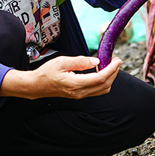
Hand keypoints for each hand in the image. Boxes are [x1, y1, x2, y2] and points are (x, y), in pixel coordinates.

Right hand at [0, 55, 120, 99]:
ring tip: (109, 64)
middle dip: (114, 73)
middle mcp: (80, 92)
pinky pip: (96, 90)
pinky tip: (100, 71)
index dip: (112, 69)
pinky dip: (103, 81)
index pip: (100, 78)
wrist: (37, 86)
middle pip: (104, 85)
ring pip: (102, 89)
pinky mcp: (79, 95)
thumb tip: (96, 61)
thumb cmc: (47, 72)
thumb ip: (80, 61)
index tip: (117, 60)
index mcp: (76, 84)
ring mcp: (80, 95)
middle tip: (116, 60)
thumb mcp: (62, 62)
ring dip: (109, 77)